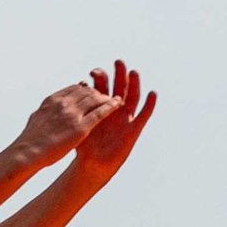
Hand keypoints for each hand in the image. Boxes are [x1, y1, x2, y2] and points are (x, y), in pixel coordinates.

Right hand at [13, 73, 116, 167]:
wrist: (28, 152)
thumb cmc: (30, 139)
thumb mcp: (37, 117)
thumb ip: (46, 110)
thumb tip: (46, 108)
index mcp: (53, 100)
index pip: (74, 88)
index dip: (85, 90)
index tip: (91, 93)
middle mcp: (64, 103)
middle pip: (87, 91)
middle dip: (98, 93)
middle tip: (106, 97)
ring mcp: (73, 114)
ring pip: (95, 99)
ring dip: (107, 98)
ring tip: (115, 100)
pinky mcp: (81, 127)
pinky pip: (100, 112)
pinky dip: (110, 107)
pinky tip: (117, 105)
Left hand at [69, 61, 156, 175]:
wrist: (92, 165)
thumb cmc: (84, 145)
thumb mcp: (78, 124)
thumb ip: (77, 108)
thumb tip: (74, 90)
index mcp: (100, 107)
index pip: (102, 88)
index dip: (100, 78)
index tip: (93, 71)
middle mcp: (114, 110)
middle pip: (118, 88)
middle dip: (118, 75)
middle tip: (117, 62)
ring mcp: (125, 119)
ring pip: (132, 98)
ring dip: (133, 85)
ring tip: (133, 72)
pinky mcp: (133, 129)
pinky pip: (143, 115)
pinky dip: (148, 105)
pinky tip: (152, 93)